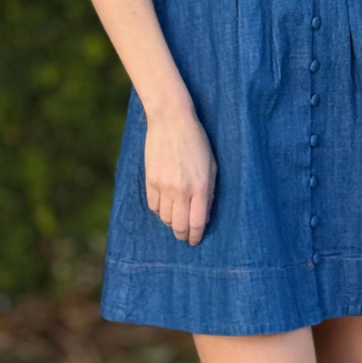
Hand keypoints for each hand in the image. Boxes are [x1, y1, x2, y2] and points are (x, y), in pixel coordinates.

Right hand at [144, 109, 217, 244]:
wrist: (171, 120)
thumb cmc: (197, 142)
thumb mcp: (211, 166)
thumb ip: (209, 193)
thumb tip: (204, 217)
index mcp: (200, 187)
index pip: (197, 222)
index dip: (196, 236)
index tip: (195, 241)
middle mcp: (181, 190)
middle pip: (179, 225)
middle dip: (183, 235)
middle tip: (185, 236)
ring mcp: (164, 185)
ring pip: (164, 218)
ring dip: (171, 222)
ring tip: (176, 218)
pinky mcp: (150, 180)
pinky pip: (153, 206)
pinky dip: (159, 210)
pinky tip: (165, 205)